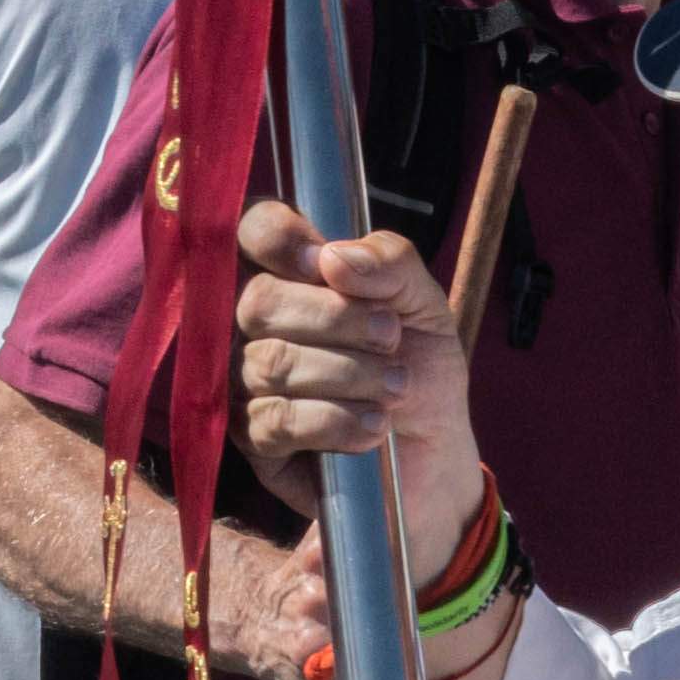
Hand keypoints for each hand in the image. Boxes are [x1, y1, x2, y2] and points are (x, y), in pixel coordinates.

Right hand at [231, 195, 477, 501]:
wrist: (433, 449)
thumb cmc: (420, 363)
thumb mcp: (424, 303)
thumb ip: (390, 263)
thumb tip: (333, 258)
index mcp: (291, 273)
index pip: (251, 230)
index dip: (279, 238)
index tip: (327, 265)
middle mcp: (253, 322)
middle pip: (259, 301)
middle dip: (336, 319)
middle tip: (391, 337)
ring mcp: (245, 380)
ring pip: (273, 363)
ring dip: (349, 373)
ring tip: (397, 387)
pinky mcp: (253, 439)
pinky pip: (277, 420)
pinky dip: (336, 421)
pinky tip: (374, 426)